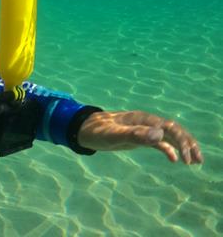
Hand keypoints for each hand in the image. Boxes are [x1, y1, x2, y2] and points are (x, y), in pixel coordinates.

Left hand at [77, 110, 202, 163]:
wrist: (82, 129)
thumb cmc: (96, 131)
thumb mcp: (113, 135)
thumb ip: (134, 134)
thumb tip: (159, 134)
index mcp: (142, 119)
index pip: (169, 127)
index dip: (180, 142)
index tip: (185, 160)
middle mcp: (145, 122)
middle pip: (173, 129)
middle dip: (187, 143)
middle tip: (197, 160)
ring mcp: (143, 129)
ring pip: (169, 135)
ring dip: (183, 146)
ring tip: (195, 161)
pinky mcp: (139, 136)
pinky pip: (159, 141)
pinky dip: (170, 149)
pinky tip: (175, 160)